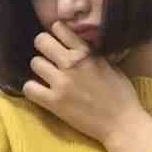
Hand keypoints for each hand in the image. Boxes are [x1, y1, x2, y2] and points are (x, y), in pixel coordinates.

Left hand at [22, 21, 144, 144]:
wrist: (121, 123)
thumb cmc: (121, 93)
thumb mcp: (110, 64)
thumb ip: (91, 53)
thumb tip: (77, 46)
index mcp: (86, 52)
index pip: (60, 29)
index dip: (56, 33)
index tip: (58, 39)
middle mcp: (71, 63)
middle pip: (41, 41)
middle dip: (43, 45)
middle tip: (48, 54)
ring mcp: (61, 82)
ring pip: (35, 63)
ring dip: (40, 68)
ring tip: (47, 74)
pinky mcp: (54, 102)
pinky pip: (29, 88)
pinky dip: (32, 88)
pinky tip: (40, 90)